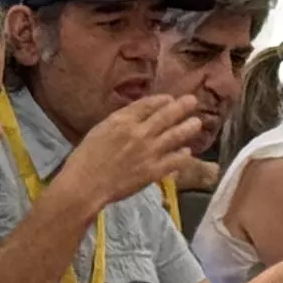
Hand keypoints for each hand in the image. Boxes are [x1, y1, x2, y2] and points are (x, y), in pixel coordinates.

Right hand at [70, 91, 205, 207]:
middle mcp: (140, 133)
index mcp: (123, 120)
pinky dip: (183, 155)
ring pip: (175, 136)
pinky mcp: (154, 171)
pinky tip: (187, 152)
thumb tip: (135, 116)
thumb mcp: (100, 129)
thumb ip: (120, 122)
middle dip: (181, 107)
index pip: (148, 104)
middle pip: (166, 115)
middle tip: (192, 101)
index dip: (162, 100)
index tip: (170, 98)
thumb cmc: (86, 157)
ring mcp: (149, 152)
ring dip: (188, 128)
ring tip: (197, 123)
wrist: (86, 184)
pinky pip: (175, 161)